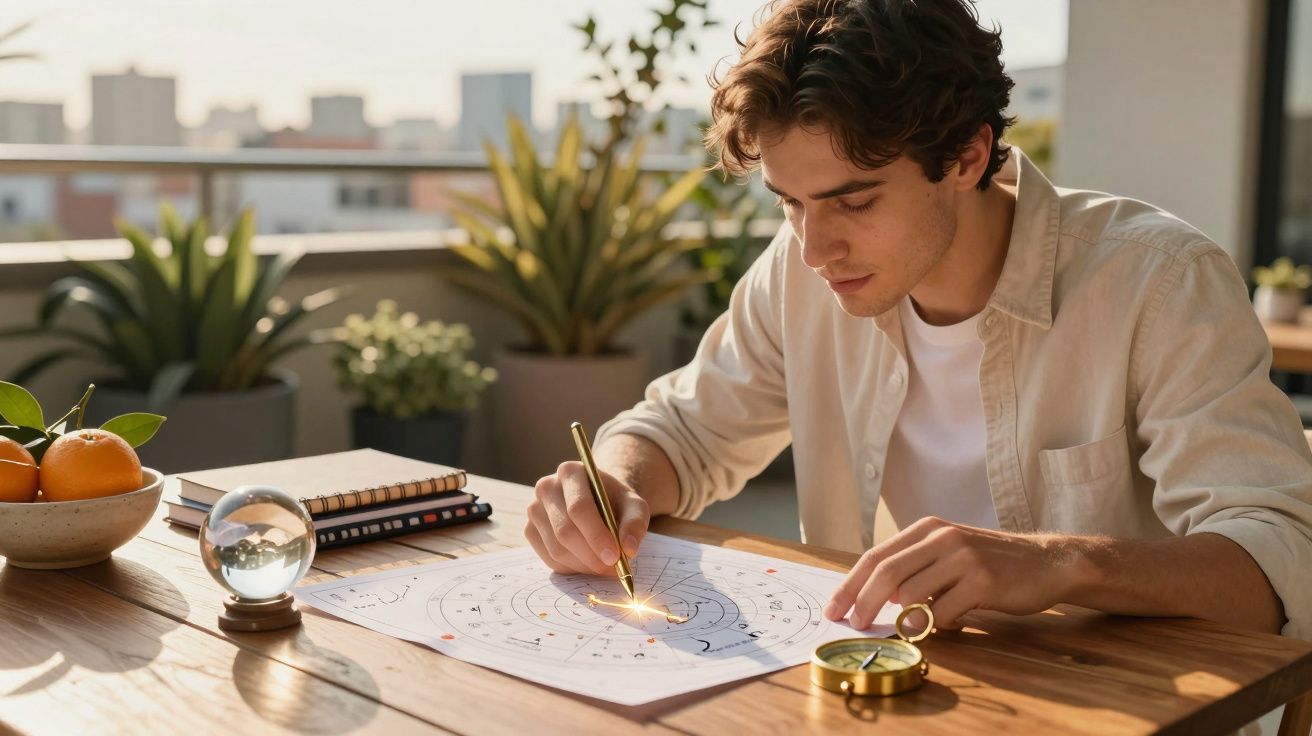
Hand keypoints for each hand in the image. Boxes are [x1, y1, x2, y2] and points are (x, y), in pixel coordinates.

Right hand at [524, 461, 650, 574]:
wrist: (596, 500)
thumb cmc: (614, 501)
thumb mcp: (634, 505)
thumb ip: (635, 523)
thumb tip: (629, 549)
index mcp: (571, 472)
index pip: (579, 507)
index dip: (596, 535)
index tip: (615, 556)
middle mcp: (547, 487)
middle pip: (565, 531)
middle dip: (591, 556)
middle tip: (612, 568)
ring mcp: (534, 509)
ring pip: (556, 548)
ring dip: (583, 565)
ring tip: (603, 565)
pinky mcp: (529, 529)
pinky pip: (548, 558)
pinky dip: (571, 567)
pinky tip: (587, 561)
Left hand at [824, 517, 1078, 629]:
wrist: (1046, 562)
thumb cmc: (991, 563)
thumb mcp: (947, 555)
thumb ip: (914, 570)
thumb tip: (872, 599)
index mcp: (927, 529)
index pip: (876, 557)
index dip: (850, 584)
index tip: (835, 609)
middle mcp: (942, 537)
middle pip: (886, 574)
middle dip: (863, 603)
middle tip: (854, 626)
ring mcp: (963, 557)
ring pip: (913, 596)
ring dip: (910, 618)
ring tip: (923, 622)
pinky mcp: (983, 580)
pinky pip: (945, 613)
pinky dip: (942, 625)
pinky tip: (955, 621)